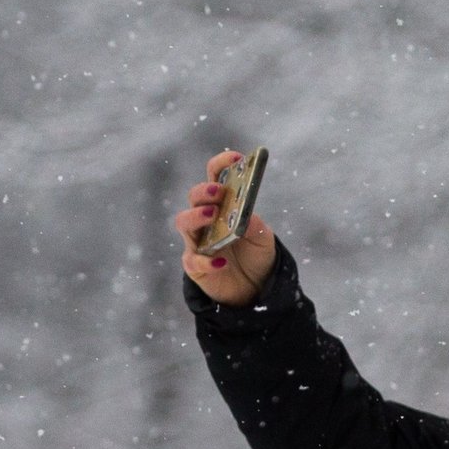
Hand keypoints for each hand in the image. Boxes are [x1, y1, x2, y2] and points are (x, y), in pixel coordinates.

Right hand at [175, 150, 276, 307]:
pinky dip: (207, 261)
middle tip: (218, 192)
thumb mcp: (264, 239)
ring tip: (213, 216)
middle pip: (194, 197)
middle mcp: (206, 219)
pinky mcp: (195, 265)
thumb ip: (256, 226)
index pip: (215, 177)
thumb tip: (244, 216)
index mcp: (223, 205)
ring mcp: (198, 241)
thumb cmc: (256, 256)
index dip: (222, 164)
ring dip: (196, 216)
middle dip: (204, 191)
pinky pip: (193, 260)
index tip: (237, 158)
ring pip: (184, 223)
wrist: (256, 290)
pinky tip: (222, 262)